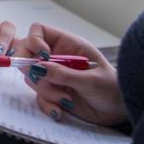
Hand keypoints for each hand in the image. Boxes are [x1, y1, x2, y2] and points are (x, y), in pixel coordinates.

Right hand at [0, 7, 127, 127]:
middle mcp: (57, 58)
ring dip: (45, 90)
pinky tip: (61, 111)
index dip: (34, 41)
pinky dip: (47, 105)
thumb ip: (63, 74)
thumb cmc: (112, 89)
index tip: (43, 56)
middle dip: (31, 68)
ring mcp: (53, 76)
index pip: (39, 31)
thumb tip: (37, 68)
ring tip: (65, 99)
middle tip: (42, 79)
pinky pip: (38, 96)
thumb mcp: (90, 80)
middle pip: (27, 53)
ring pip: (31, 77)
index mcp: (68, 45)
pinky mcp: (52, 93)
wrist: (117, 112)